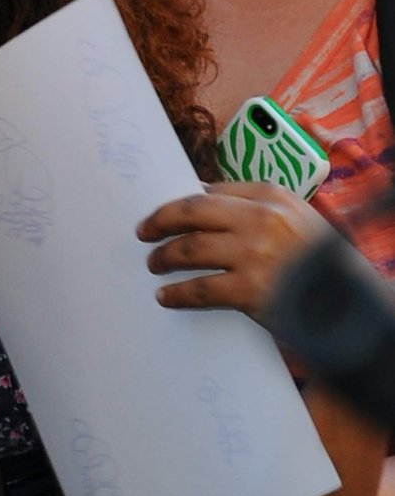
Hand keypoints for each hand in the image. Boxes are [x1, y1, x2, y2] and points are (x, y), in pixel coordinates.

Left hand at [138, 182, 335, 320]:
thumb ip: (256, 207)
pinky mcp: (250, 289)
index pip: (211, 192)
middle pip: (191, 212)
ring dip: (164, 257)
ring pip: (189, 249)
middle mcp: (262, 218)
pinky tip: (166, 297)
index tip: (163, 212)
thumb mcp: (297, 220)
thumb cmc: (320, 262)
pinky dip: (177, 293)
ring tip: (154, 264)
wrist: (353, 303)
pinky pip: (199, 289)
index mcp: (273, 196)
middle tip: (143, 232)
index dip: (180, 203)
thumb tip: (201, 194)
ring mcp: (255, 253)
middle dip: (160, 221)